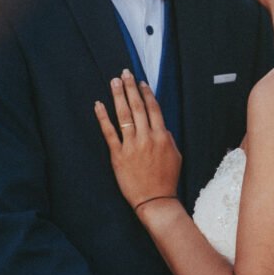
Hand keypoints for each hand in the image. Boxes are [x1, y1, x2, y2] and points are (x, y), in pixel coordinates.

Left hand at [95, 70, 181, 209]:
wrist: (155, 200)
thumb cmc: (167, 179)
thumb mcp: (175, 156)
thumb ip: (168, 138)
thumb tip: (160, 125)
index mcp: (162, 136)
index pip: (153, 109)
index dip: (147, 93)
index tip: (141, 82)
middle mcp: (147, 137)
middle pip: (138, 107)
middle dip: (131, 88)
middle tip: (125, 73)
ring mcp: (131, 146)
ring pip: (124, 115)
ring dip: (118, 96)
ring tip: (114, 82)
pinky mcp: (118, 155)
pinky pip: (109, 132)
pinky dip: (103, 117)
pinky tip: (98, 104)